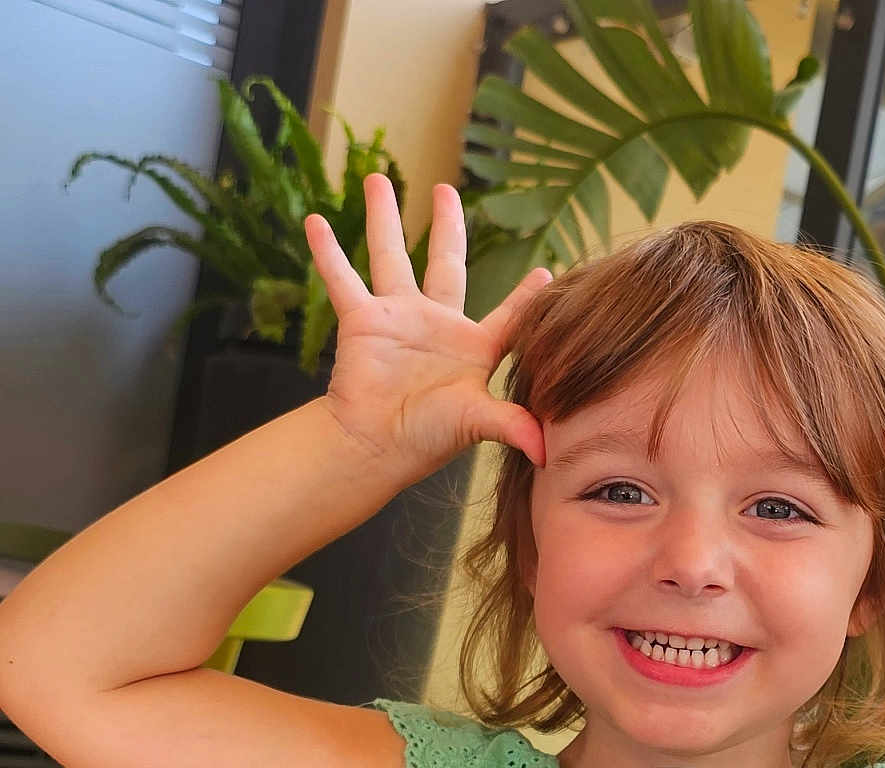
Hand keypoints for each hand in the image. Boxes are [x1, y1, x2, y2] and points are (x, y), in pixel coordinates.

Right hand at [304, 173, 550, 480]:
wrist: (376, 446)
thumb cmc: (429, 436)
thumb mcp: (477, 423)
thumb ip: (513, 425)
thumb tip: (549, 450)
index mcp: (474, 348)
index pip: (509, 316)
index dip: (526, 298)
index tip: (546, 271)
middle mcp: (436, 325)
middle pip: (444, 263)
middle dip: (447, 227)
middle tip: (446, 191)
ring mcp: (398, 318)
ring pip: (391, 256)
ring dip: (384, 219)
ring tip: (379, 180)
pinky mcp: (362, 321)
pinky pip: (342, 280)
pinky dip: (328, 252)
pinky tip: (316, 221)